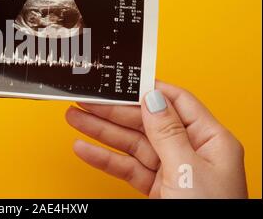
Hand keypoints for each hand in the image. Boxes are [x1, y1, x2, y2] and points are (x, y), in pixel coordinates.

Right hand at [66, 81, 247, 197]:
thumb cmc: (211, 214)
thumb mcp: (188, 170)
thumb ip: (168, 133)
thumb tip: (152, 98)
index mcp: (210, 140)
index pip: (175, 101)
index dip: (145, 89)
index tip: (120, 82)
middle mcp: (191, 151)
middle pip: (145, 122)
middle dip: (112, 111)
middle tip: (85, 101)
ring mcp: (172, 170)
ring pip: (131, 144)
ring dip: (101, 132)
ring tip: (75, 119)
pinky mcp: (157, 188)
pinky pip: (127, 167)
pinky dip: (104, 159)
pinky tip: (85, 149)